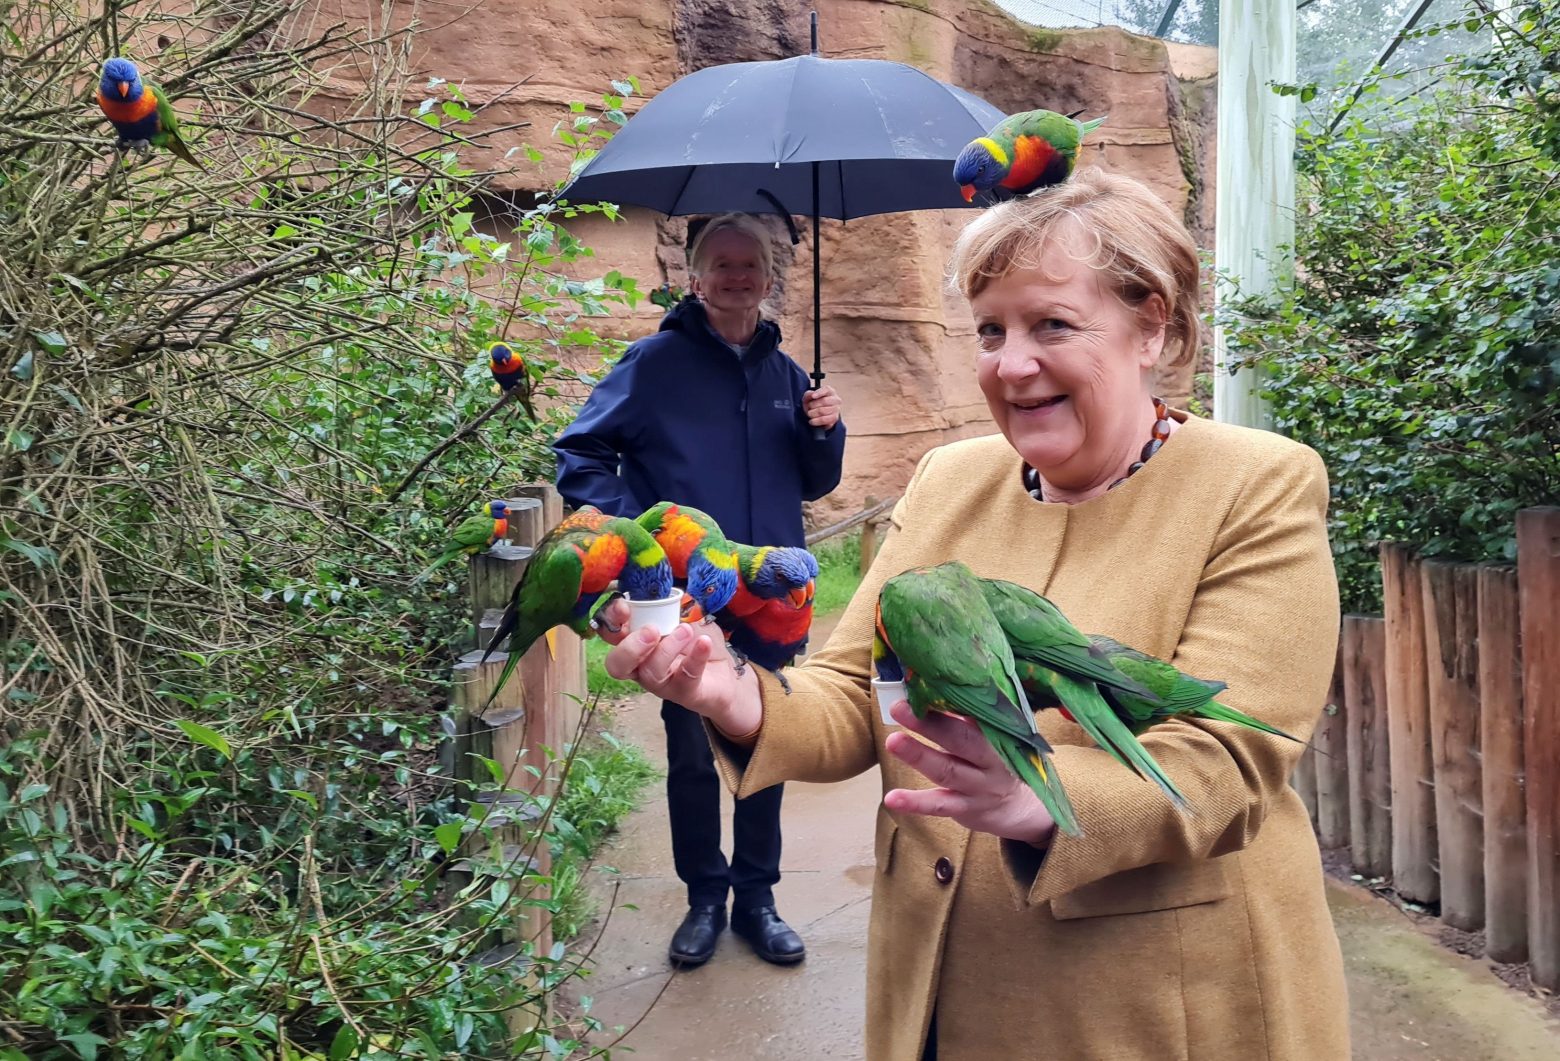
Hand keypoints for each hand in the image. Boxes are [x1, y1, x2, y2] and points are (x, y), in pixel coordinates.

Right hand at [597, 598, 762, 733]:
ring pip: (650, 672)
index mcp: (635, 642)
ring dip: (667, 648)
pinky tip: (704, 642)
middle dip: (629, 647)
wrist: (725, 673)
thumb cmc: (695, 642)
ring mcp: (662, 682)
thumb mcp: (682, 616)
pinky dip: (696, 657)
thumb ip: (668, 607)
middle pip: (617, 665)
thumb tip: (661, 593)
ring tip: (685, 631)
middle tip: (652, 630)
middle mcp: (641, 665)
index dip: (610, 621)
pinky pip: (686, 677)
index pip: (610, 634)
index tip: (624, 607)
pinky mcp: (685, 692)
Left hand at [803, 385, 841, 429]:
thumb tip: (812, 395)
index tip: (813, 396)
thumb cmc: (814, 403)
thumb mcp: (808, 397)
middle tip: (809, 407)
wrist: (817, 414)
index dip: (819, 392)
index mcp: (830, 391)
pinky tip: (811, 421)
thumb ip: (809, 394)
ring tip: (809, 414)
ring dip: (813, 413)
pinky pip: (824, 420)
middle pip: (824, 401)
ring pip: (823, 411)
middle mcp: (836, 399)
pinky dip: (816, 421)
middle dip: (813, 405)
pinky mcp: (835, 418)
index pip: (827, 389)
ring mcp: (836, 409)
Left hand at [881, 699, 1056, 846]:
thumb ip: (968, 717)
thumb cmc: (997, 761)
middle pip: (961, 740)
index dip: (951, 700)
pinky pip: (939, 806)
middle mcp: (992, 761)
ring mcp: (979, 787)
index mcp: (998, 736)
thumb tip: (930, 687)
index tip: (924, 684)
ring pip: (947, 771)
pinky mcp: (965, 809)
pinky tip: (892, 798)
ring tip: (893, 741)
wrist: (1021, 808)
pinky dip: (915, 803)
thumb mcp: (993, 737)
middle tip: (899, 708)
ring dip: (918, 756)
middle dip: (930, 724)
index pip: (976, 714)